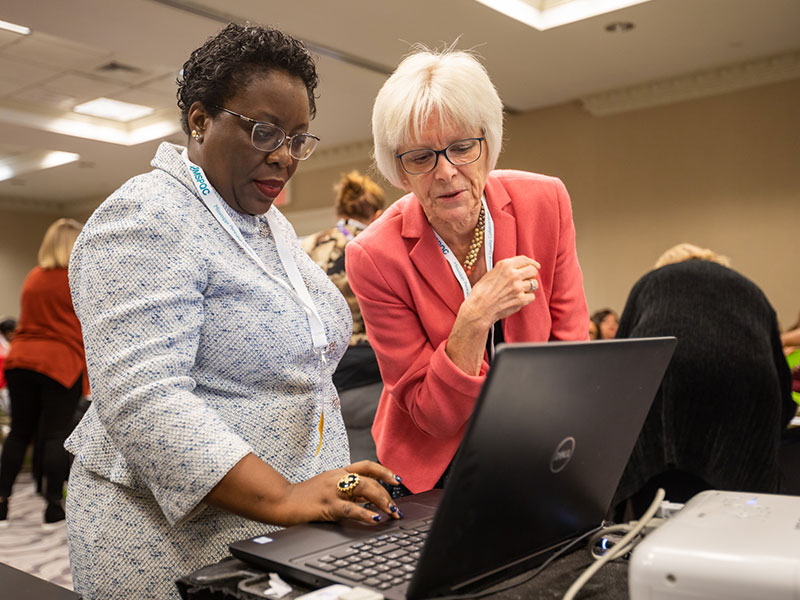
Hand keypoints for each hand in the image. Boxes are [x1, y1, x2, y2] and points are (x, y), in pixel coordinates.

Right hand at [277, 460, 403, 525]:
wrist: (281, 500)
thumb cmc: (304, 496)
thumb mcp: (328, 487)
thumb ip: (347, 491)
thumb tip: (369, 499)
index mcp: (338, 472)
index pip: (366, 466)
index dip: (384, 471)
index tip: (397, 479)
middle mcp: (337, 477)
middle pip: (369, 479)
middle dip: (387, 493)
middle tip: (396, 507)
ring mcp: (332, 490)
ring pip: (364, 489)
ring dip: (382, 501)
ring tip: (391, 512)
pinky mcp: (326, 505)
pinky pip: (350, 508)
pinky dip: (365, 513)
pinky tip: (375, 518)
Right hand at [465, 255, 539, 325]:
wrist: (479, 308)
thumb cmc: (482, 292)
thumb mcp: (491, 273)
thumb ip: (506, 268)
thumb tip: (520, 267)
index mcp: (505, 266)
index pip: (525, 259)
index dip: (532, 262)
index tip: (535, 265)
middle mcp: (513, 275)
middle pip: (533, 271)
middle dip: (532, 274)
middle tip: (528, 279)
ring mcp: (518, 288)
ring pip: (534, 284)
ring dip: (530, 287)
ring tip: (521, 290)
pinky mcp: (520, 300)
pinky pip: (532, 296)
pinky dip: (527, 298)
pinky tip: (519, 298)